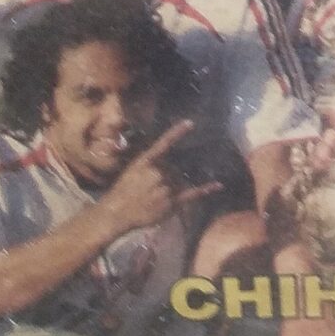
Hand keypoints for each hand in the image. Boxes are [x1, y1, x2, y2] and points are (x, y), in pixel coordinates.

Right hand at [99, 120, 221, 233]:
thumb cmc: (123, 190)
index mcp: (145, 163)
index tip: (190, 123)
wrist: (116, 212)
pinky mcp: (171, 202)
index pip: (163, 145)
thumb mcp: (133, 170)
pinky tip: (218, 185)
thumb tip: (169, 162)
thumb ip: (151, 163)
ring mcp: (165, 188)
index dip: (176, 133)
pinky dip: (205, 189)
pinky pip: (192, 193)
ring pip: (180, 180)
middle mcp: (157, 173)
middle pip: (174, 168)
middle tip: (152, 186)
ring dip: (174, 185)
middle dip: (168, 174)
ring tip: (156, 195)